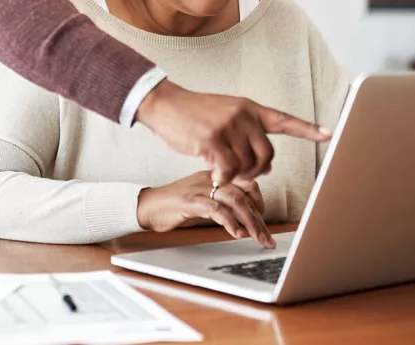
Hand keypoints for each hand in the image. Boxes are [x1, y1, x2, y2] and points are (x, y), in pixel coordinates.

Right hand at [134, 80, 330, 183]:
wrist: (164, 104)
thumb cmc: (193, 115)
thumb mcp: (224, 116)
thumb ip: (245, 136)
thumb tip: (263, 165)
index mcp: (249, 108)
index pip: (284, 120)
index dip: (307, 129)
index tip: (329, 134)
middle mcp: (244, 114)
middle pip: (267, 154)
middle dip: (257, 169)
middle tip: (242, 172)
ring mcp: (228, 125)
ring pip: (246, 165)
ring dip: (235, 174)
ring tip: (220, 168)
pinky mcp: (212, 138)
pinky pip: (227, 169)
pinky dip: (222, 178)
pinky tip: (212, 174)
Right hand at [136, 171, 274, 247]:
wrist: (148, 206)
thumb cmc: (175, 206)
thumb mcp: (204, 202)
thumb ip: (223, 206)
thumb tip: (245, 222)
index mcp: (215, 176)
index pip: (248, 183)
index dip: (259, 202)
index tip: (263, 221)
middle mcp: (211, 179)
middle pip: (245, 194)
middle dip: (259, 218)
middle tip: (266, 238)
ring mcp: (201, 188)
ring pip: (236, 200)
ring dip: (250, 222)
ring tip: (256, 238)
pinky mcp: (191, 201)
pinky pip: (217, 209)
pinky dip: (230, 222)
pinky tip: (235, 233)